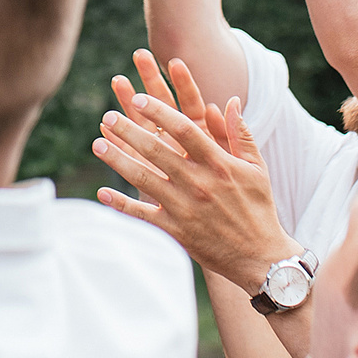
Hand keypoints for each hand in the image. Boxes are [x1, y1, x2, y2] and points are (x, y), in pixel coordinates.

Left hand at [94, 49, 294, 292]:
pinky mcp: (177, 231)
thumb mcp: (256, 167)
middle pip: (156, 150)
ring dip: (118, 160)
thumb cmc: (258, 208)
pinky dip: (121, 205)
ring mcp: (185, 208)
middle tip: (108, 115)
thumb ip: (239, 133)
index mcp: (219, 164)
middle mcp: (199, 183)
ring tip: (97, 144)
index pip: (183, 129)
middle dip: (129, 131)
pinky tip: (103, 193)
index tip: (139, 99)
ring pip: (144, 178)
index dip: (159, 112)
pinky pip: (143, 216)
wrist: (260, 258)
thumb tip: (231, 100)